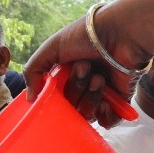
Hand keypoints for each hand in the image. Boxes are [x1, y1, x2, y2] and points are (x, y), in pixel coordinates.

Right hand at [23, 11, 145, 128]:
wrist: (122, 31)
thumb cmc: (86, 35)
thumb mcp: (51, 48)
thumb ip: (34, 71)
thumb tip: (31, 98)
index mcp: (66, 75)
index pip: (55, 98)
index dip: (54, 97)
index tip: (56, 86)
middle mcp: (82, 85)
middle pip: (70, 107)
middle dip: (76, 89)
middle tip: (85, 68)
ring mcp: (101, 94)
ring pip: (88, 114)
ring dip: (91, 98)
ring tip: (99, 78)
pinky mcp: (120, 99)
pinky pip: (109, 122)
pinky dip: (106, 117)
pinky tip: (105, 104)